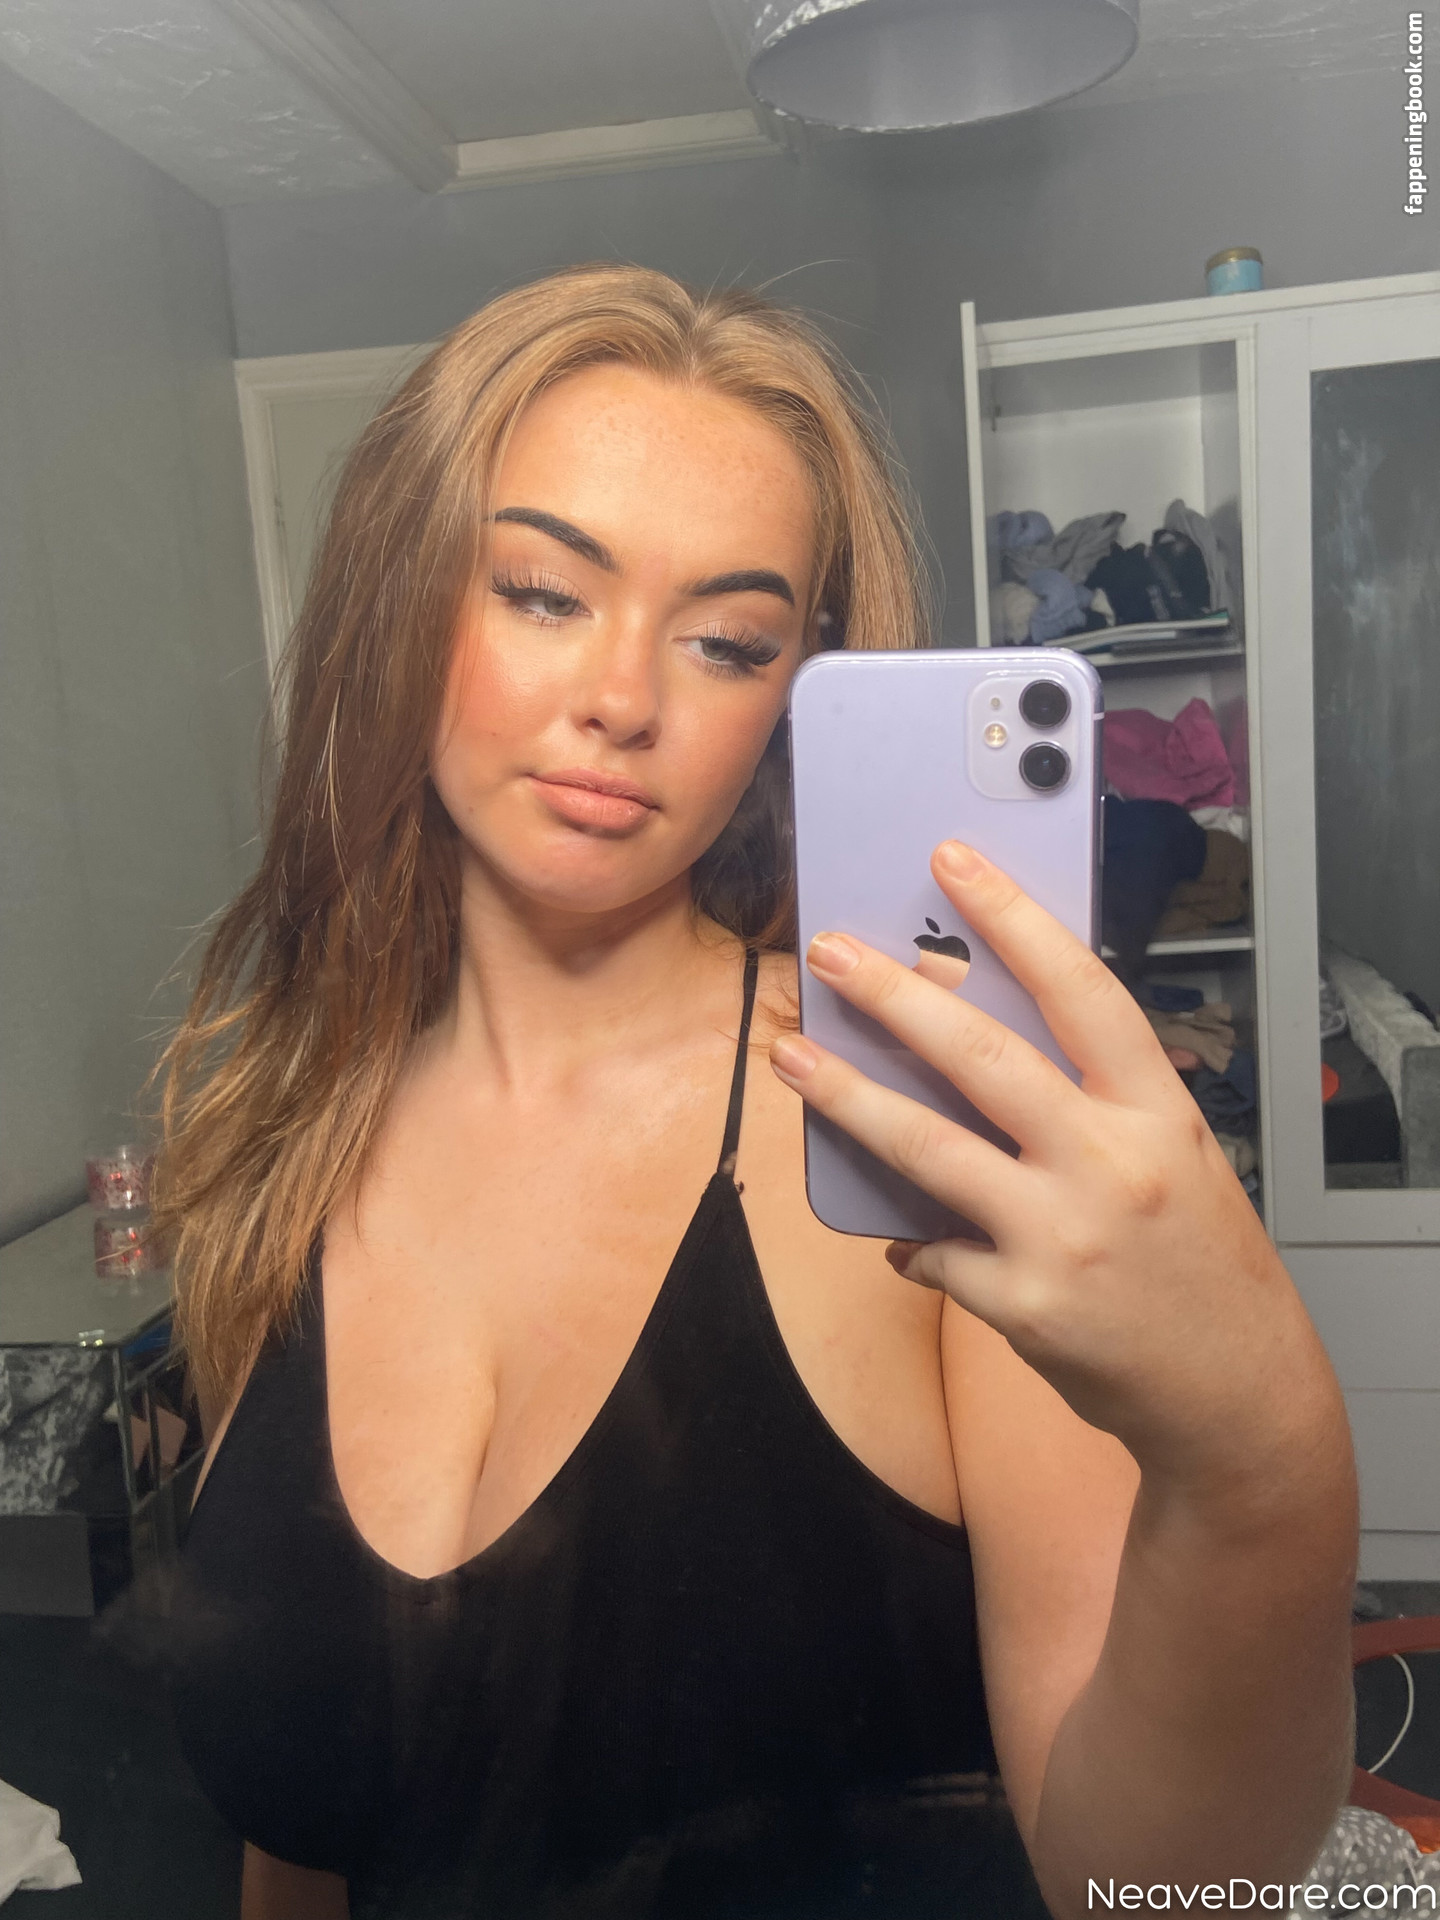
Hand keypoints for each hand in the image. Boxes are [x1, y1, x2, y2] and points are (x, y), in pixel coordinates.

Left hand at [769, 839, 1337, 1503]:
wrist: (1237, 1392)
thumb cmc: (1203, 1265)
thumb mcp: (1175, 1158)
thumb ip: (1093, 1103)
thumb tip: (973, 1048)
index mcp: (1159, 1111)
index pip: (1080, 990)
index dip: (1012, 919)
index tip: (954, 863)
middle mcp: (1112, 1163)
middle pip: (982, 1056)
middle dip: (895, 996)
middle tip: (833, 953)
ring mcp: (1063, 1234)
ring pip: (929, 1146)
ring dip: (849, 1096)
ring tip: (796, 1056)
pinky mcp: (1023, 1304)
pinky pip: (933, 1252)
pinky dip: (909, 1239)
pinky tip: (898, 1234)